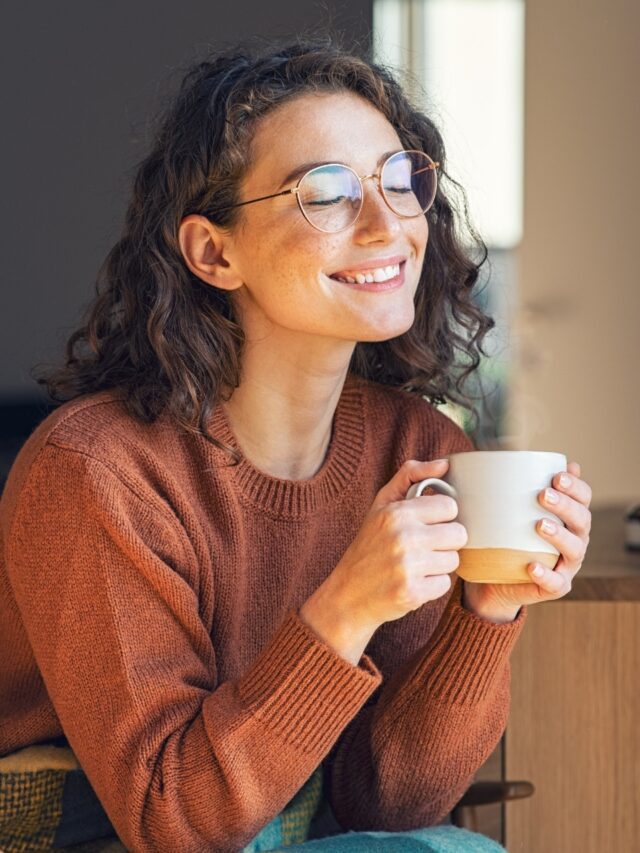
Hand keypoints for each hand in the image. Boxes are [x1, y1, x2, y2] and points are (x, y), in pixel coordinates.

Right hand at [300, 459, 464, 661]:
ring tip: (416, 565)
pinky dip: (432, 586)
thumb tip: (445, 463)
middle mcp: (403, 537)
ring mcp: (408, 566)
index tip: (426, 524)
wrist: (347, 594)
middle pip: (458, 534)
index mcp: (397, 512)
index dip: (441, 517)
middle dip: (444, 542)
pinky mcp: (413, 593)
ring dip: (439, 564)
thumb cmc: (369, 545)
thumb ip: (411, 476)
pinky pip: (445, 584)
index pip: (450, 507)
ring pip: (454, 560)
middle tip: (423, 547)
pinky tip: (413, 582)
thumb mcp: (382, 504)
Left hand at [463, 461, 592, 620]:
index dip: (575, 485)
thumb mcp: (505, 510)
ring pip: (575, 549)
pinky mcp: (555, 587)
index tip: (556, 475)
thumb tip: (500, 455)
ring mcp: (567, 565)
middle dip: (566, 505)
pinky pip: (556, 583)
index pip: (583, 497)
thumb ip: (508, 486)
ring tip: (540, 525)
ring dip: (560, 536)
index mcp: (568, 516)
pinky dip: (546, 575)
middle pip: (582, 520)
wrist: (493, 580)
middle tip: (543, 495)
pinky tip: (532, 566)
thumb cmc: (502, 536)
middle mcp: (574, 539)